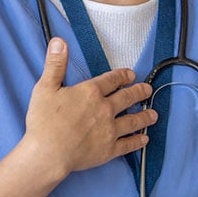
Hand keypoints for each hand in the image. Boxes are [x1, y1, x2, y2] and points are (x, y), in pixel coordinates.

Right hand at [20, 37, 157, 176]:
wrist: (47, 154)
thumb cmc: (43, 122)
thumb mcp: (45, 88)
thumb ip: (55, 64)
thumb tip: (59, 42)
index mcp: (91, 93)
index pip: (112, 80)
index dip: (123, 75)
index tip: (131, 74)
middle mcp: (105, 109)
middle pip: (127, 97)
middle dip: (139, 92)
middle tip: (147, 89)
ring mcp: (109, 130)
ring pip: (133, 120)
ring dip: (145, 116)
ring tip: (153, 114)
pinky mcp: (109, 150)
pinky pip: (128, 144)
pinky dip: (138, 141)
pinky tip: (144, 139)